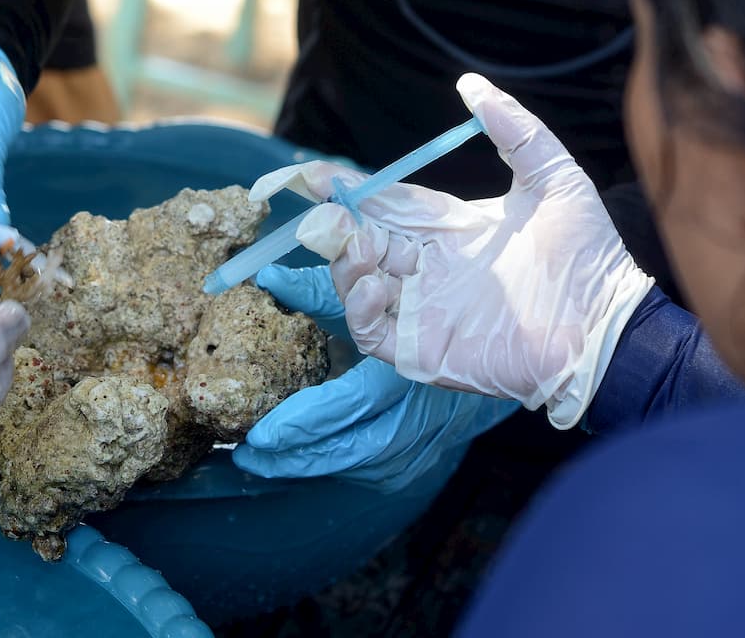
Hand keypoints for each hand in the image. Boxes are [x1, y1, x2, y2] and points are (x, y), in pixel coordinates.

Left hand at [233, 264, 516, 485]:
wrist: (499, 334)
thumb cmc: (428, 302)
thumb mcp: (375, 288)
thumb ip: (321, 288)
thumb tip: (268, 275)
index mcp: (405, 370)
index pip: (346, 405)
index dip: (302, 423)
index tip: (259, 434)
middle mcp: (417, 413)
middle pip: (347, 448)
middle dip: (292, 457)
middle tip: (245, 454)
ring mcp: (424, 441)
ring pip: (358, 464)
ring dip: (309, 465)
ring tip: (263, 461)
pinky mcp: (423, 456)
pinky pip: (372, 468)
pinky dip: (336, 464)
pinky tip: (304, 460)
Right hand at [249, 74, 653, 427]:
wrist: (609, 327)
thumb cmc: (588, 255)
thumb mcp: (552, 177)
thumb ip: (514, 128)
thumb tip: (470, 83)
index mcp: (449, 229)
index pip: (385, 203)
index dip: (350, 189)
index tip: (317, 173)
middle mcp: (428, 267)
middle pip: (361, 239)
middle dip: (334, 224)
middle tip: (322, 211)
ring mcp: (422, 309)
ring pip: (357, 282)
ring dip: (344, 261)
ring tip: (357, 245)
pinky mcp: (423, 349)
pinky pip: (372, 330)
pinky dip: (361, 306)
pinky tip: (377, 282)